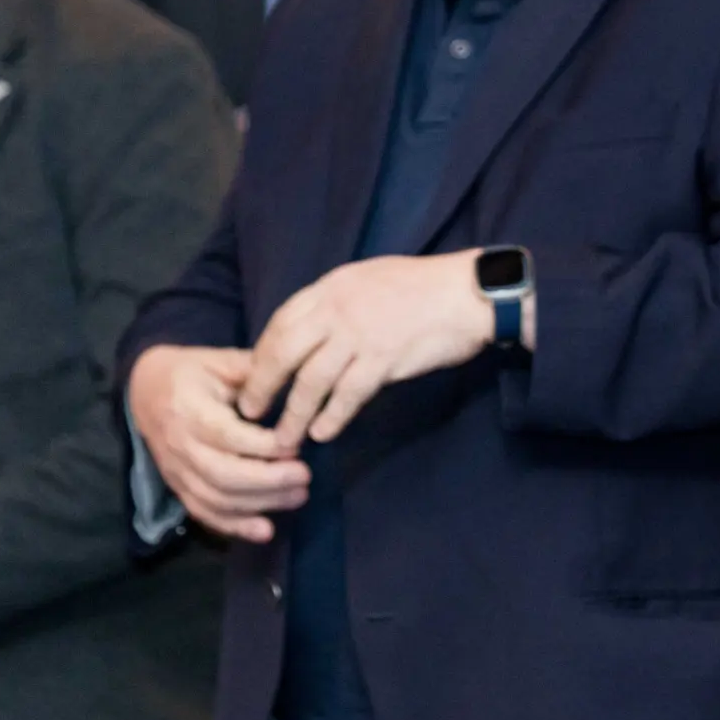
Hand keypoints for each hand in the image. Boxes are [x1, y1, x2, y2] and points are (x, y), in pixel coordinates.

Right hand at [128, 346, 308, 544]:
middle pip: (223, 474)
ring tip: (298, 497)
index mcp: (189, 409)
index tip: (297, 445)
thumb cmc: (190, 373)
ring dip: (260, 504)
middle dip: (269, 480)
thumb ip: (254, 372)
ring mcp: (176, 471)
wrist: (144, 392)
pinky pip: (204, 513)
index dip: (264, 446)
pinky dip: (234, 526)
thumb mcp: (219, 360)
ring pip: (216, 498)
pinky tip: (265, 531)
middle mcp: (179, 445)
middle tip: (305, 476)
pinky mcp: (178, 488)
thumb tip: (294, 382)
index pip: (227, 436)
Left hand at [238, 253, 498, 453]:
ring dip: (294, 414)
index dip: (261, 355)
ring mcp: (360, 335)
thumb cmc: (423, 286)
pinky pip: (349, 394)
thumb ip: (338, 302)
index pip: (281, 323)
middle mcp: (338, 309)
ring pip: (312, 380)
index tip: (251, 379)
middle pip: (284, 352)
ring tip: (283, 440)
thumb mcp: (369, 279)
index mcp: (332, 287)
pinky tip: (323, 433)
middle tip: (250, 414)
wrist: (468, 292)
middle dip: (262, 386)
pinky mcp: (385, 359)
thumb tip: (312, 329)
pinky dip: (333, 416)